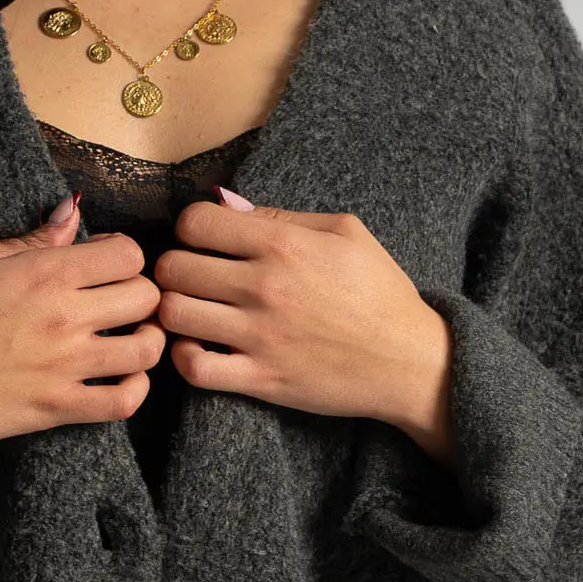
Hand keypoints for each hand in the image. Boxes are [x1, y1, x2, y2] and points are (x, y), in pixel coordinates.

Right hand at [0, 197, 163, 462]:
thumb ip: (33, 239)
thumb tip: (72, 212)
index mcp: (46, 274)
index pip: (128, 253)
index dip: (123, 255)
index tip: (105, 265)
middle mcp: (66, 317)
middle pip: (147, 296)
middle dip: (141, 294)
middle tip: (121, 302)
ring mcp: (68, 366)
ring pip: (148, 349)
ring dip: (148, 340)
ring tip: (131, 338)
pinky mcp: (61, 408)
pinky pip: (125, 402)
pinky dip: (136, 389)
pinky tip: (123, 377)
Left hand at [152, 192, 457, 467]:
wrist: (409, 361)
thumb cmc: (380, 293)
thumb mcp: (346, 233)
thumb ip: (283, 214)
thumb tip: (226, 203)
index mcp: (284, 244)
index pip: (195, 222)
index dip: (190, 229)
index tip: (203, 242)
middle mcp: (265, 287)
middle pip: (173, 267)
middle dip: (174, 269)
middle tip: (191, 278)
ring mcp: (260, 336)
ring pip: (174, 315)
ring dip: (173, 312)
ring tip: (190, 312)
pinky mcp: (262, 379)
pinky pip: (194, 368)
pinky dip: (184, 358)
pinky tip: (198, 349)